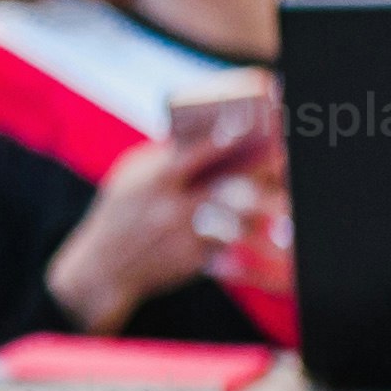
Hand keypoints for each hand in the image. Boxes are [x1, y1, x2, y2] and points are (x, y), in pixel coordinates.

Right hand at [44, 127, 268, 332]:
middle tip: (288, 164)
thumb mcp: (132, 177)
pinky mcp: (192, 262)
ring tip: (289, 211)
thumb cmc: (123, 211)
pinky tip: (279, 256)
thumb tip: (215, 133)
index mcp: (153, 179)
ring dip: (266, 217)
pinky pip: (232, 257)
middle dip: (260, 178)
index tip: (250, 123)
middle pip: (226, 190)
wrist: (101, 267)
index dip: (222, 138)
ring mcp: (182, 237)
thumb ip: (168, 158)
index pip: (193, 155)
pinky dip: (255, 257)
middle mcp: (169, 208)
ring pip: (236, 225)